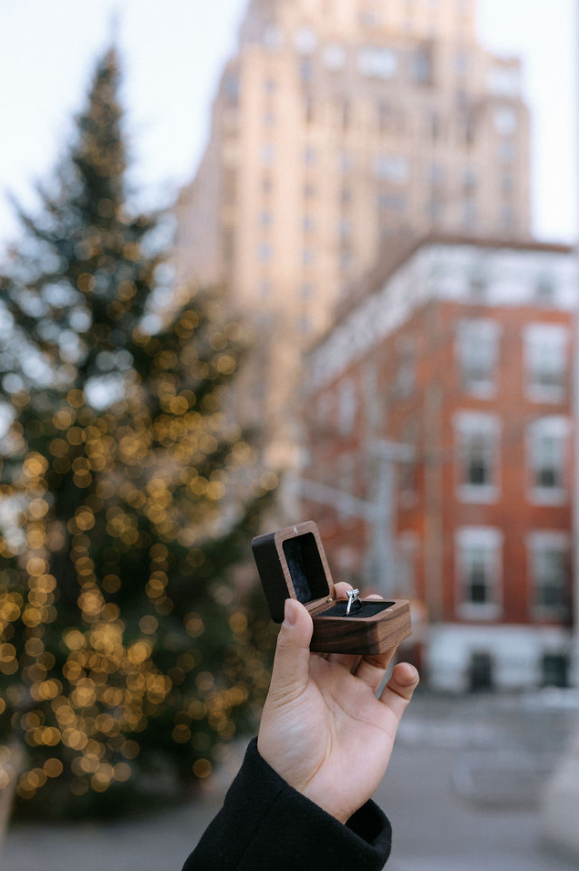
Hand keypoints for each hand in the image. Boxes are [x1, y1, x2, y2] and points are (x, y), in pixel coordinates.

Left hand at [257, 585, 418, 823]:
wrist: (307, 797)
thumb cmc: (286, 744)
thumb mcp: (285, 689)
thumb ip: (292, 647)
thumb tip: (293, 603)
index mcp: (307, 672)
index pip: (321, 632)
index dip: (330, 610)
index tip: (338, 587)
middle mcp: (334, 682)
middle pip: (353, 641)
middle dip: (362, 619)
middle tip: (370, 597)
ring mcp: (359, 701)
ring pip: (377, 659)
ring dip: (386, 639)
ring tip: (392, 618)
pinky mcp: (382, 722)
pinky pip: (399, 693)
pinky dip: (406, 678)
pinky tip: (405, 669)